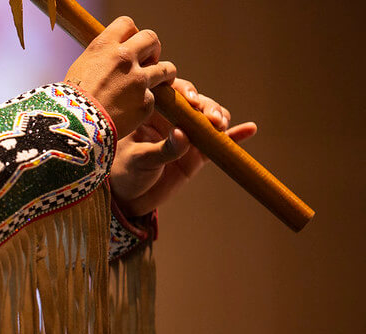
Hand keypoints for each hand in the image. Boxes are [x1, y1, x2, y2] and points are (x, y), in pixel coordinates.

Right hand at [65, 16, 176, 137]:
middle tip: (149, 60)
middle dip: (153, 49)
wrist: (75, 126)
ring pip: (165, 68)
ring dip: (164, 73)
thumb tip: (112, 57)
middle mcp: (125, 58)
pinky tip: (132, 111)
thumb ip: (102, 58)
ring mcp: (138, 80)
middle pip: (151, 39)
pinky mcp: (145, 102)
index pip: (127, 24)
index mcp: (105, 46)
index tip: (130, 44)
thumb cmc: (70, 100)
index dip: (131, 33)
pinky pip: (152, 99)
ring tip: (161, 81)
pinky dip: (144, 104)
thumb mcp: (81, 68)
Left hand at [109, 78, 257, 216]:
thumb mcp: (140, 160)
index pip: (170, 93)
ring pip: (208, 119)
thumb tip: (182, 135)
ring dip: (219, 118)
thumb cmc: (125, 172)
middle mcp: (171, 118)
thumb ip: (163, 150)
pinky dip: (234, 136)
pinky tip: (249, 129)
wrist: (129, 199)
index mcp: (151, 111)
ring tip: (221, 125)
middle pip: (195, 103)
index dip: (184, 92)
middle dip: (206, 106)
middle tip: (211, 118)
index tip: (191, 101)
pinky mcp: (198, 153)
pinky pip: (218, 142)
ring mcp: (187, 134)